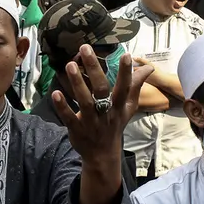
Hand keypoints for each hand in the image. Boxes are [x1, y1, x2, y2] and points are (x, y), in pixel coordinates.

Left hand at [52, 45, 153, 162]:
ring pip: (85, 102)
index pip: (125, 88)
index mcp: (119, 106)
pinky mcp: (77, 129)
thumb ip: (136, 86)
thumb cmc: (115, 124)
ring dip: (77, 83)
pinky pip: (69, 118)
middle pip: (101, 90)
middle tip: (85, 48)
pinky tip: (56, 93)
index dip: (126, 73)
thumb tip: (148, 68)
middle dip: (94, 69)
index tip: (125, 55)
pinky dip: (63, 106)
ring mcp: (91, 122)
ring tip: (69, 65)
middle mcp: (106, 113)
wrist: (103, 154)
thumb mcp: (128, 107)